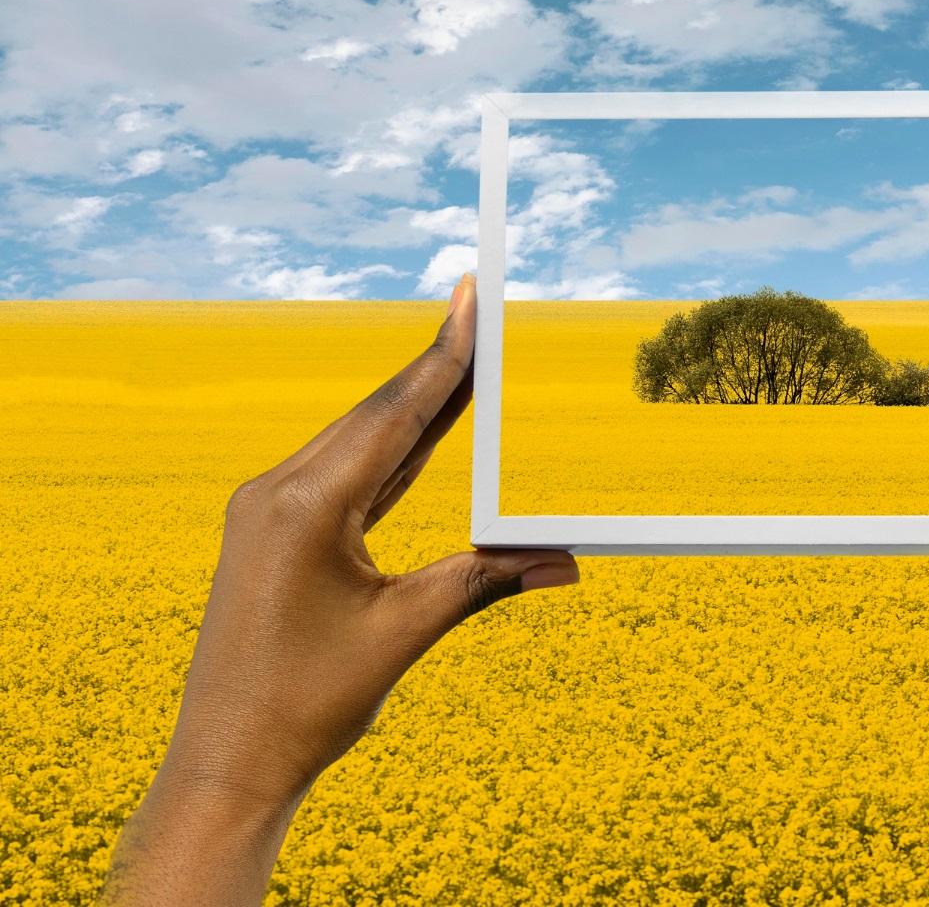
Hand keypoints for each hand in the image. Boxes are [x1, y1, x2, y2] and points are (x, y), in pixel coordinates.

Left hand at [104, 274, 577, 905]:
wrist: (229, 759)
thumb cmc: (310, 703)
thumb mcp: (405, 632)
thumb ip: (483, 581)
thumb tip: (565, 562)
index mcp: (306, 506)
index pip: (394, 417)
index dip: (442, 359)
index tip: (469, 302)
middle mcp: (278, 492)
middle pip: (376, 415)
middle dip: (434, 367)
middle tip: (475, 309)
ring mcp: (269, 509)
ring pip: (359, 441)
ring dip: (414, 406)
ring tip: (462, 358)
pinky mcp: (271, 530)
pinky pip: (343, 475)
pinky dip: (389, 452)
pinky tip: (421, 430)